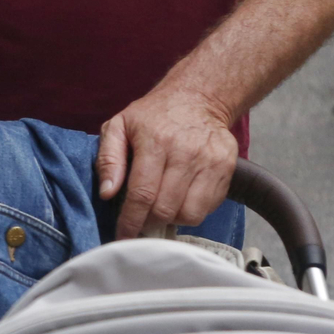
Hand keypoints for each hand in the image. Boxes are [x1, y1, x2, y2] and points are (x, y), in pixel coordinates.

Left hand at [97, 89, 237, 238]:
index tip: (123, 236)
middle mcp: (185, 152)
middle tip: (141, 220)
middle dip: (149, 222)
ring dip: (172, 219)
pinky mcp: (227, 167)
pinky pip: (209, 207)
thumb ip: (108, 159)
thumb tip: (107, 193)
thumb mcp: (119, 126)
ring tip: (162, 207)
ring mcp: (210, 161)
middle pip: (166, 208)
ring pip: (190, 213)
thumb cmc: (153, 115)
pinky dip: (192, 211)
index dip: (131, 221)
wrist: (198, 97)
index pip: (142, 194)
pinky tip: (181, 198)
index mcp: (155, 141)